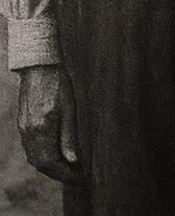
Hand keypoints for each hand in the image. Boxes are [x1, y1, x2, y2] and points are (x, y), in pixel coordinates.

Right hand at [17, 64, 80, 183]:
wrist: (39, 67)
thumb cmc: (59, 84)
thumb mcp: (70, 109)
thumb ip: (70, 137)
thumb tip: (74, 161)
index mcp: (42, 129)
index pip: (50, 163)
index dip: (65, 174)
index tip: (80, 177)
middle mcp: (29, 132)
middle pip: (41, 164)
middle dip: (59, 173)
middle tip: (77, 176)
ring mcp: (23, 129)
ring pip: (34, 158)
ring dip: (51, 167)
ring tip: (69, 168)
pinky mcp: (23, 125)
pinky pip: (31, 149)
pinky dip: (43, 156)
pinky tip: (56, 155)